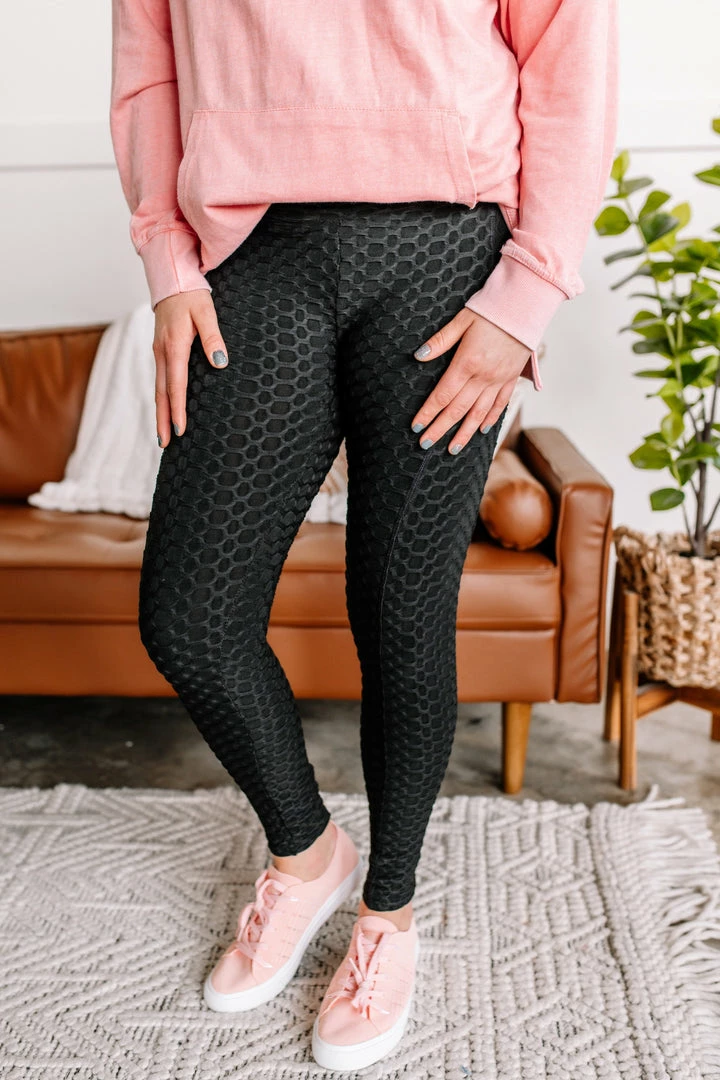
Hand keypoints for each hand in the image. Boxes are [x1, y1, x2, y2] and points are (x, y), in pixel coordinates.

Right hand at [153, 289, 228, 445]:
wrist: (171, 279)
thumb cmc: (191, 295)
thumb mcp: (206, 312)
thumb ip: (214, 337)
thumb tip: (220, 363)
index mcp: (174, 345)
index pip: (176, 384)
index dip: (178, 409)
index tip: (180, 429)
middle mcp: (162, 352)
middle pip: (161, 393)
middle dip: (163, 419)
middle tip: (165, 444)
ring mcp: (158, 352)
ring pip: (158, 388)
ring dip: (160, 413)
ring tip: (162, 435)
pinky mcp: (159, 351)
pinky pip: (160, 380)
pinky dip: (161, 398)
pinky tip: (165, 409)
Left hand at [409, 309, 530, 453]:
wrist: (526, 304)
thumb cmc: (492, 309)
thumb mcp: (461, 320)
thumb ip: (440, 341)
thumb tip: (418, 356)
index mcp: (467, 363)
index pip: (442, 395)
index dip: (428, 413)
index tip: (417, 427)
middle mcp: (483, 376)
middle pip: (457, 410)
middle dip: (440, 429)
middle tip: (425, 445)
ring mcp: (499, 379)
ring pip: (479, 413)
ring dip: (464, 433)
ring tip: (452, 449)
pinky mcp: (511, 377)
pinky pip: (500, 404)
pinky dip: (490, 419)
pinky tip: (481, 430)